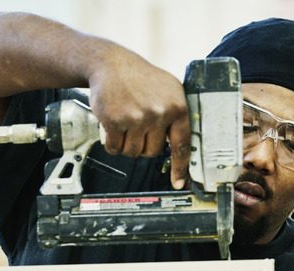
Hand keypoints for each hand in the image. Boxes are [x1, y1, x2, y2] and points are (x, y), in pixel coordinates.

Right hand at [87, 49, 190, 188]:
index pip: (182, 145)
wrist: (110, 63)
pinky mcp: (115, 121)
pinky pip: (114, 148)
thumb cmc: (139, 78)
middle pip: (152, 153)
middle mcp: (159, 113)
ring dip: (126, 144)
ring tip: (125, 122)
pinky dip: (110, 142)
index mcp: (177, 107)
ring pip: (133, 152)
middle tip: (137, 126)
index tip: (179, 183)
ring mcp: (136, 118)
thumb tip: (183, 148)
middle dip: (143, 144)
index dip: (181, 168)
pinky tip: (111, 126)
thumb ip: (175, 116)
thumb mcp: (168, 90)